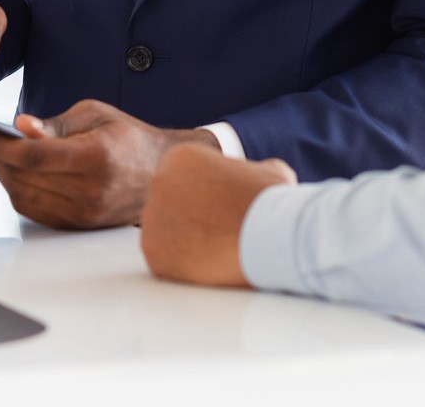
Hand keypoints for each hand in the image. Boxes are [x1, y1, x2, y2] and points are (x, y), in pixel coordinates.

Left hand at [0, 99, 219, 229]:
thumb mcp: (94, 114)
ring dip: (1, 173)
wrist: (162, 174)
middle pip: (21, 177)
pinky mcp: (78, 226)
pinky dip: (17, 189)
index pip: (30, 155)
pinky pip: (34, 210)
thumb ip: (55, 123)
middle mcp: (89, 191)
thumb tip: (21, 127)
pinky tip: (15, 171)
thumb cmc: (129, 138)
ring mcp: (84, 214)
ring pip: (23, 196)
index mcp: (95, 157)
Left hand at [139, 145, 296, 286]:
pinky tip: (206, 267)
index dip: (203, 200)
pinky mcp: (153, 251)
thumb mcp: (269, 172)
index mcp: (182, 157)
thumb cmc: (272, 203)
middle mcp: (159, 182)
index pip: (183, 181)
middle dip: (189, 221)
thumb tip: (260, 176)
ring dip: (184, 243)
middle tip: (216, 236)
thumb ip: (255, 171)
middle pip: (169, 206)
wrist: (271, 235)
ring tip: (214, 252)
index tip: (221, 213)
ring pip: (163, 233)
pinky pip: (163, 260)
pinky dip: (181, 267)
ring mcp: (153, 217)